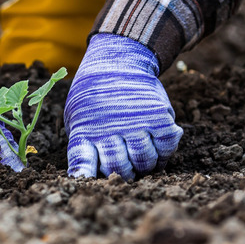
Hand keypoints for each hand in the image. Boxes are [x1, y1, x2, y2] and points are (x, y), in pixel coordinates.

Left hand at [64, 34, 182, 179]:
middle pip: (119, 168)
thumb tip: (83, 176)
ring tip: (143, 157)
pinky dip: (165, 153)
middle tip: (127, 168)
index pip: (83, 161)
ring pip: (145, 162)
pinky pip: (167, 148)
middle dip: (123, 174)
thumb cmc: (94, 95)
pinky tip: (157, 147)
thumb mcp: (77, 116)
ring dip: (146, 166)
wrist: (117, 61)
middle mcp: (109, 128)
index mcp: (85, 130)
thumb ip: (83, 144)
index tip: (85, 182)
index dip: (85, 175)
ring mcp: (135, 122)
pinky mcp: (158, 116)